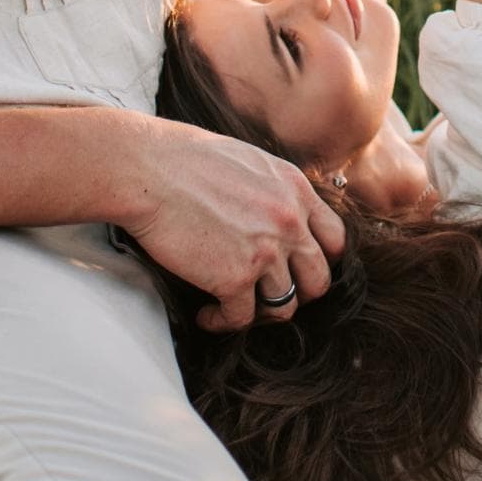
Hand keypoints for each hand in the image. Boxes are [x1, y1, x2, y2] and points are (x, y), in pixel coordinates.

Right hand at [122, 121, 346, 332]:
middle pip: (318, 280)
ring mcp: (265, 252)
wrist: (146, 169)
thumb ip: (272, 190)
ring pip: (284, 306)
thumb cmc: (182, 159)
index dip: (320, 259)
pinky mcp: (234, 278)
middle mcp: (289, 221)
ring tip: (233, 306)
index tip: (298, 268)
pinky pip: (241, 318)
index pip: (334, 238)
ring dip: (259, 311)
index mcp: (295, 189)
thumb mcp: (248, 161)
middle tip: (270, 294)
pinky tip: (207, 315)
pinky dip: (223, 322)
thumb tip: (270, 214)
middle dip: (298, 293)